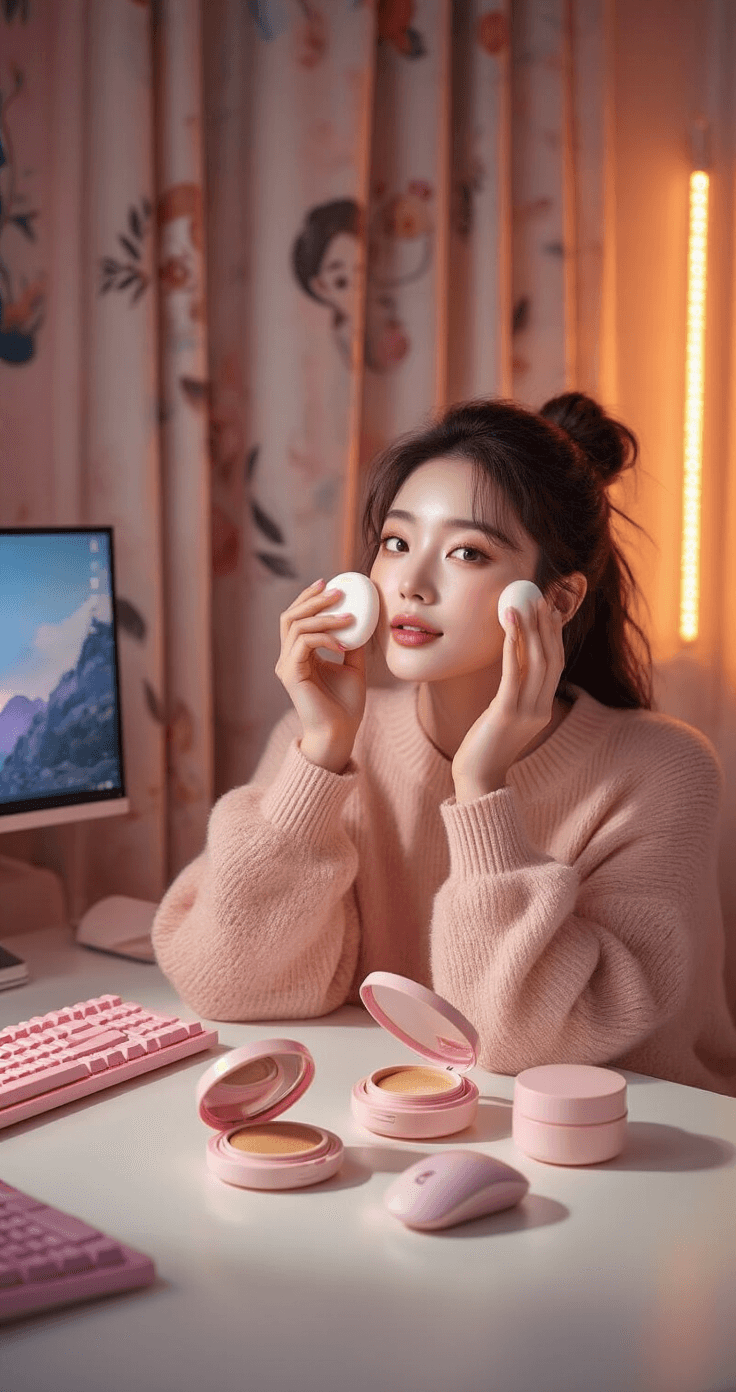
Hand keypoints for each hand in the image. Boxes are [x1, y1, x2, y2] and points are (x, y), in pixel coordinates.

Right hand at [275, 578, 367, 768]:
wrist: (340, 733)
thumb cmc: (346, 706)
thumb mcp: (354, 667)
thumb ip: (353, 644)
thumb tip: (364, 620)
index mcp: (299, 656)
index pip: (297, 618)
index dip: (309, 598)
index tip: (329, 583)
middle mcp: (288, 659)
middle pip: (290, 616)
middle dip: (312, 599)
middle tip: (337, 591)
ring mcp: (287, 666)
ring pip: (296, 626)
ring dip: (324, 617)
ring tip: (348, 615)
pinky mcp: (291, 674)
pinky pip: (304, 643)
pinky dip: (324, 638)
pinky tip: (343, 643)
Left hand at [451, 595, 564, 800]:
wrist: (477, 777)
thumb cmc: (485, 746)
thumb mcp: (504, 716)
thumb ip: (513, 693)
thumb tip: (512, 664)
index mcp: (543, 708)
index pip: (556, 665)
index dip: (554, 636)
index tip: (549, 611)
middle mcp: (541, 709)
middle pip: (551, 659)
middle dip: (546, 626)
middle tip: (539, 598)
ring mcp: (527, 712)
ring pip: (537, 662)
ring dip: (530, 629)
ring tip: (522, 603)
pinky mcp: (507, 713)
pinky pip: (514, 674)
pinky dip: (514, 646)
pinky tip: (509, 627)